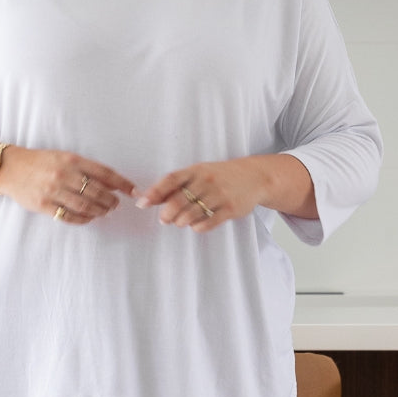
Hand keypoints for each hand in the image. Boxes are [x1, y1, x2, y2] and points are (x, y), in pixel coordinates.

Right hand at [0, 147, 135, 224]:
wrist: (11, 168)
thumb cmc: (42, 162)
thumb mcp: (65, 158)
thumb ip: (87, 169)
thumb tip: (113, 183)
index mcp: (72, 160)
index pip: (105, 173)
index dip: (122, 183)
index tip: (133, 191)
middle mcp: (64, 174)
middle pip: (97, 192)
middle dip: (111, 201)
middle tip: (116, 205)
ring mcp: (53, 191)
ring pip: (85, 206)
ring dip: (100, 211)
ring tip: (105, 212)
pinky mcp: (43, 205)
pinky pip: (68, 216)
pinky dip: (83, 219)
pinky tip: (89, 218)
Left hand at [135, 155, 316, 232]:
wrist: (254, 177)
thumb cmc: (220, 175)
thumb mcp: (199, 173)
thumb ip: (176, 185)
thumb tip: (148, 197)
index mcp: (196, 170)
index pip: (171, 180)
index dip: (155, 192)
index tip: (142, 203)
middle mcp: (207, 181)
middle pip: (180, 200)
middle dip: (168, 212)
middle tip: (164, 219)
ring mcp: (220, 195)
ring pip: (193, 213)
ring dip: (182, 221)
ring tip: (180, 222)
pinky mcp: (230, 209)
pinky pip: (208, 222)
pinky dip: (198, 226)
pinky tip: (196, 224)